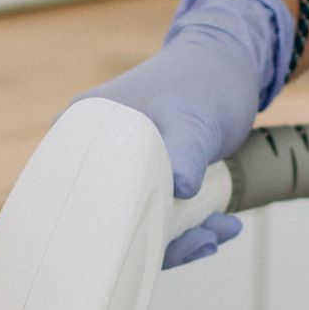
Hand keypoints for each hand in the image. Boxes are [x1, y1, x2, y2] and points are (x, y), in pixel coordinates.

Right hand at [81, 0, 292, 267]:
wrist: (228, 62)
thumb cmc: (203, 81)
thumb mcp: (193, 117)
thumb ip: (184, 152)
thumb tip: (179, 188)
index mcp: (83, 132)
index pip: (80, 197)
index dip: (110, 233)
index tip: (155, 247)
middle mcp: (94, 153)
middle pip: (110, 217)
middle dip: (161, 241)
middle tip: (204, 241)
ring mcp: (121, 167)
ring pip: (140, 221)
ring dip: (183, 236)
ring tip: (223, 230)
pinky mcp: (147, 178)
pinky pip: (160, 214)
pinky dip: (190, 226)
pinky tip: (223, 226)